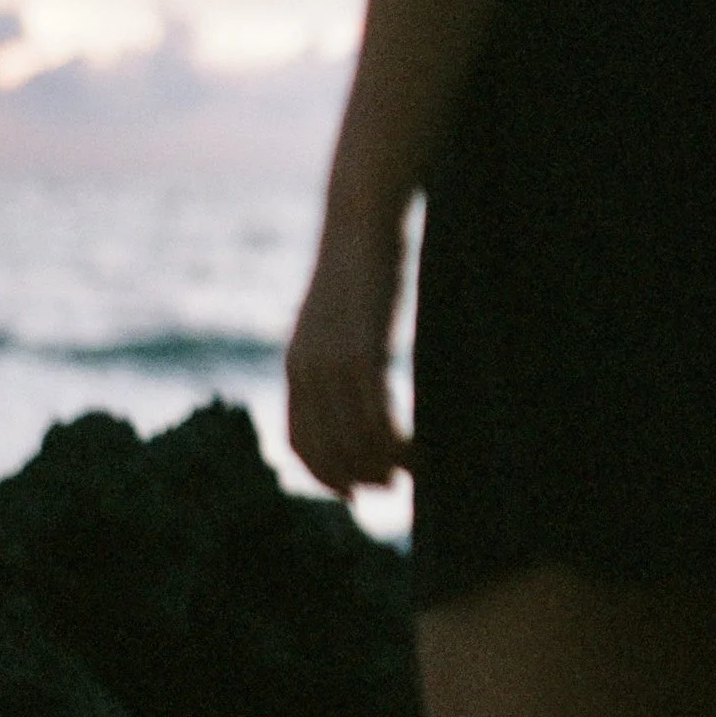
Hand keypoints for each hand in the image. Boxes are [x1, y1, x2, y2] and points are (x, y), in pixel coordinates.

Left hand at [285, 226, 408, 495]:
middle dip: (359, 479)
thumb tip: (358, 387)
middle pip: (327, 449)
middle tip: (393, 488)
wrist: (361, 223)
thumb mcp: (340, 320)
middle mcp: (307, 370)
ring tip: (411, 471)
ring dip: (383, 466)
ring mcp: (332, 361)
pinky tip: (418, 448)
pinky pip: (376, 415)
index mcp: (296, 367)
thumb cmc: (362, 270)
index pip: (299, 442)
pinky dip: (397, 443)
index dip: (325, 475)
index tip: (353, 494)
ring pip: (353, 439)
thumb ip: (338, 356)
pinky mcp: (363, 350)